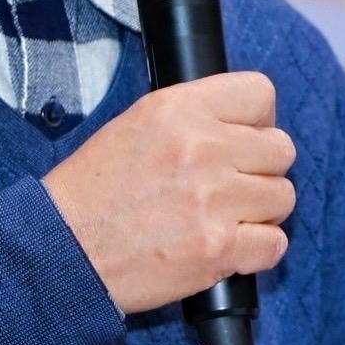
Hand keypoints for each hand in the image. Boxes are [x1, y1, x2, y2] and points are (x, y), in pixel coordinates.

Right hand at [43, 73, 294, 314]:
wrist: (62, 250)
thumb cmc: (92, 193)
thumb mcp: (135, 125)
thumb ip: (193, 118)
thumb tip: (246, 126)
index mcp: (178, 109)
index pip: (260, 93)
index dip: (257, 121)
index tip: (243, 140)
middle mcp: (202, 148)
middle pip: (281, 149)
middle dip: (260, 169)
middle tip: (230, 187)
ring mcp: (214, 200)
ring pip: (283, 197)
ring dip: (260, 212)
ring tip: (223, 219)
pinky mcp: (218, 248)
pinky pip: (274, 244)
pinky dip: (257, 251)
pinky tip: (228, 248)